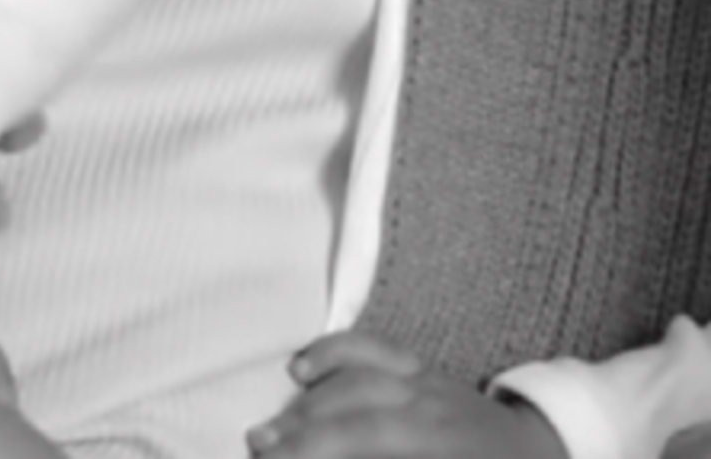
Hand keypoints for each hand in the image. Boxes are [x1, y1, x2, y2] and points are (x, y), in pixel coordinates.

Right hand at [250, 335, 565, 458]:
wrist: (540, 451)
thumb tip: (342, 454)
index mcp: (446, 445)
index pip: (371, 441)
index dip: (319, 452)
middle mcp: (434, 411)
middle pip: (358, 419)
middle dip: (302, 437)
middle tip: (256, 449)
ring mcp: (425, 383)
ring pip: (356, 382)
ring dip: (305, 407)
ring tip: (265, 431)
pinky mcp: (417, 368)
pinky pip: (372, 348)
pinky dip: (333, 352)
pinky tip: (299, 369)